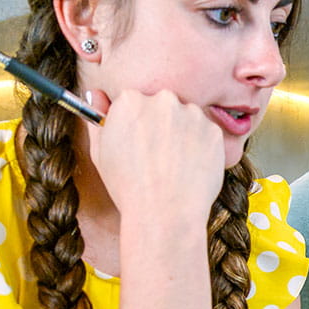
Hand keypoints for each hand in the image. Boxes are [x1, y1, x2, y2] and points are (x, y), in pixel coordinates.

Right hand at [82, 89, 224, 218]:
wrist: (164, 212)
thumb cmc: (127, 186)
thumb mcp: (100, 152)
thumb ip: (97, 118)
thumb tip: (96, 95)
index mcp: (130, 100)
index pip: (133, 102)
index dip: (136, 125)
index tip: (139, 142)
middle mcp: (162, 100)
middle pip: (162, 106)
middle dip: (161, 126)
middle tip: (157, 157)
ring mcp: (191, 114)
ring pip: (186, 119)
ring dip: (182, 135)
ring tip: (173, 166)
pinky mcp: (213, 131)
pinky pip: (205, 135)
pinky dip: (200, 149)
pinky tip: (189, 170)